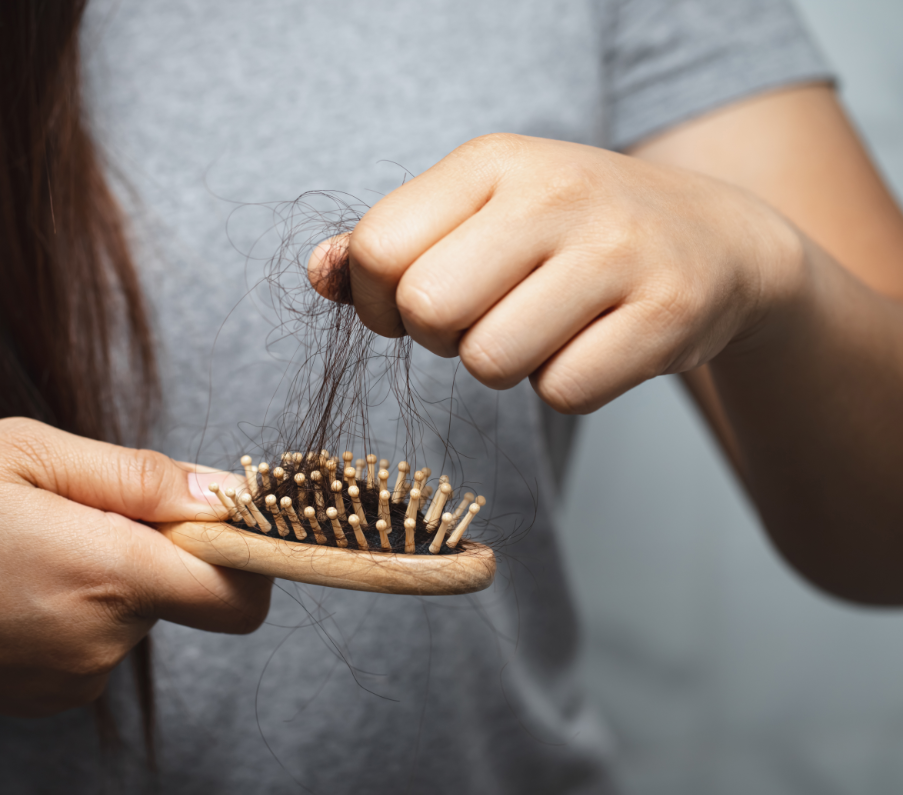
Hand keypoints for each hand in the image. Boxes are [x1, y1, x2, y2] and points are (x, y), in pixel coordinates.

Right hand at [0, 419, 268, 716]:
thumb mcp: (24, 451)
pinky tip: (13, 583)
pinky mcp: (48, 698)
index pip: (239, 591)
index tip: (222, 514)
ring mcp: (73, 679)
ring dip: (108, 573)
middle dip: (153, 544)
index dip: (250, 550)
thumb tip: (224, 492)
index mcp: (105, 573)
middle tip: (72, 507)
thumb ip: (137, 476)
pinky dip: (78, 607)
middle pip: (184, 591)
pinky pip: (98, 640)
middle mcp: (101, 641)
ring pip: (137, 612)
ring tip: (26, 544)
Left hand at [310, 133, 803, 412]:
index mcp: (492, 161)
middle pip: (427, 310)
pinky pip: (563, 393)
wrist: (717, 240)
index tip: (415, 304)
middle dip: (441, 338)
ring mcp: (617, 250)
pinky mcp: (668, 312)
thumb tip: (319, 274)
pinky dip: (568, 386)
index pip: (378, 248)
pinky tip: (595, 344)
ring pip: (490, 363)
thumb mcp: (480, 212)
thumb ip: (390, 242)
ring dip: (504, 366)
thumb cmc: (570, 233)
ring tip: (544, 327)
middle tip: (484, 319)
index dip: (378, 301)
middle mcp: (554, 192)